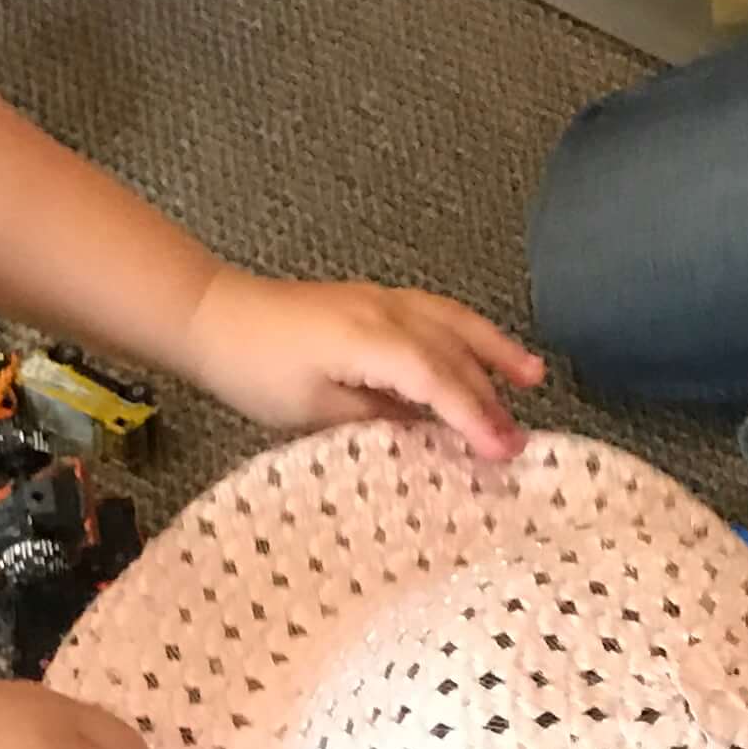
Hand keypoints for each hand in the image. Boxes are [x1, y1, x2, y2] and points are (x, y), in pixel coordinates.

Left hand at [169, 263, 540, 457]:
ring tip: (531, 378)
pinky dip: (468, 332)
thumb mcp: (311, 410)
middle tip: (520, 443)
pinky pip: (437, 312)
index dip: (473, 414)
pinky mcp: (376, 300)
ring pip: (453, 322)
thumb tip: (428, 433)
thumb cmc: (254, 369)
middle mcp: (384, 310)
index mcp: (365, 338)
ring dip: (494, 351)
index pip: (435, 377)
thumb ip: (375, 418)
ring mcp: (382, 298)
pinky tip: (485, 350)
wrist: (215, 317)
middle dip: (490, 397)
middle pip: (452, 352)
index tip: (503, 450)